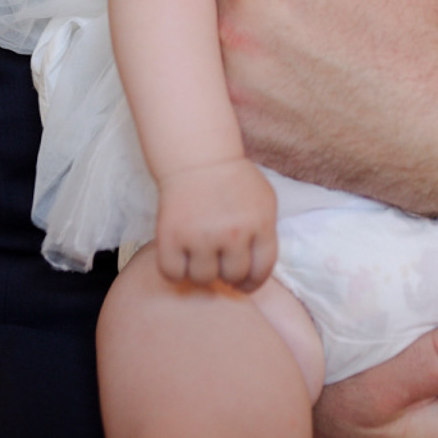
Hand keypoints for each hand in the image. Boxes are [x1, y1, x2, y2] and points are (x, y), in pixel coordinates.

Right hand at [153, 158, 276, 288]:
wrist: (196, 154)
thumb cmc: (231, 178)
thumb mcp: (264, 200)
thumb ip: (266, 234)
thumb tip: (256, 270)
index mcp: (259, 225)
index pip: (261, 272)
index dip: (251, 282)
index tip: (241, 282)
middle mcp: (232, 234)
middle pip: (231, 277)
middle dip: (226, 272)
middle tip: (216, 260)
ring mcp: (200, 236)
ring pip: (203, 278)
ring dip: (201, 271)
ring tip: (198, 256)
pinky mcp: (171, 235)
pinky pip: (173, 273)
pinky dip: (174, 271)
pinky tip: (179, 257)